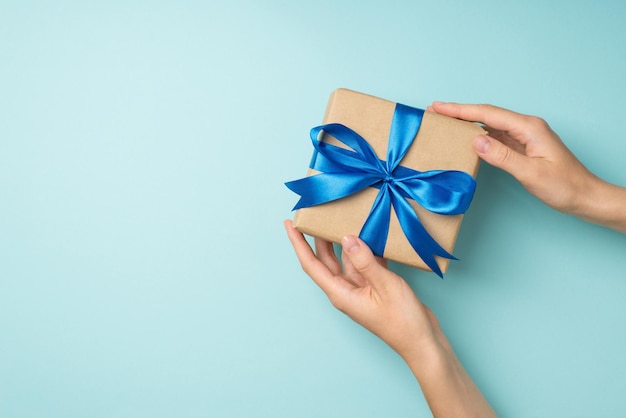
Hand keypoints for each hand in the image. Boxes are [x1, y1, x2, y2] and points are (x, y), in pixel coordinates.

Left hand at [283, 219, 440, 360]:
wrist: (422, 342)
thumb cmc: (403, 321)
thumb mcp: (385, 286)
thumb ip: (365, 261)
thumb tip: (347, 239)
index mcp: (340, 293)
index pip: (311, 264)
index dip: (298, 244)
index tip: (289, 224)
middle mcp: (345, 290)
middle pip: (325, 259)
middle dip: (317, 237)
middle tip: (314, 214)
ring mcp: (360, 288)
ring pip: (345, 259)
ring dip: (344, 240)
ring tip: (342, 217)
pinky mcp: (374, 287)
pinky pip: (364, 263)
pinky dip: (365, 249)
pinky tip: (370, 233)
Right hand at [430, 102, 599, 214]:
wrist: (585, 196)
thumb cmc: (564, 186)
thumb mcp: (531, 173)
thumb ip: (502, 156)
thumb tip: (475, 140)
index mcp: (528, 127)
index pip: (487, 114)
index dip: (460, 110)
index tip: (438, 107)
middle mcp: (526, 127)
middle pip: (486, 115)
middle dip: (459, 112)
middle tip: (435, 111)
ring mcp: (524, 136)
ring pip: (490, 125)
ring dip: (467, 123)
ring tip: (444, 122)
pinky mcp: (523, 147)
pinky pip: (496, 136)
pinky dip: (478, 135)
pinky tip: (466, 138)